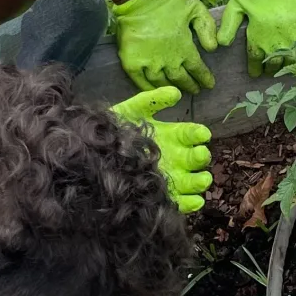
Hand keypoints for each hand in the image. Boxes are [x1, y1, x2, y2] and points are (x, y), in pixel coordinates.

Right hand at [110, 0, 218, 94]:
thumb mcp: (195, 9)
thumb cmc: (168, 2)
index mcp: (184, 48)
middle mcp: (168, 60)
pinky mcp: (132, 63)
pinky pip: (141, 82)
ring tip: (177, 92)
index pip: (198, 70)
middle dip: (190, 86)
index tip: (209, 84)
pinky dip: (149, 89)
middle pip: (181, 80)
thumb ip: (207, 28)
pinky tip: (156, 91)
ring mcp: (148, 63)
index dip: (204, 79)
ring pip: (162, 84)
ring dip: (172, 89)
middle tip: (195, 90)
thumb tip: (213, 48)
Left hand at [111, 87, 213, 212]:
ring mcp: (172, 177)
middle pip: (196, 158)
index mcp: (173, 135)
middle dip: (201, 157)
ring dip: (200, 181)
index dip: (198, 134)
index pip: (191, 134)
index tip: (201, 134)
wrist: (94, 153)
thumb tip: (177, 93)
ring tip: (201, 179)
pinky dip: (191, 203)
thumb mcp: (133, 110)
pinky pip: (182, 201)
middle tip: (199, 155)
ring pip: (194, 181)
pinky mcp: (165, 195)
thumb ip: (153, 100)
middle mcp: (176, 157)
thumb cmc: (115, 131)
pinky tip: (194, 201)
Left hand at [216, 0, 295, 75]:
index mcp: (258, 37)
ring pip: (288, 65)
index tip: (255, 72)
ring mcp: (294, 43)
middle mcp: (275, 45)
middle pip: (272, 65)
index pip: (255, 61)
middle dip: (269, 69)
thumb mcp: (239, 2)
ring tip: (282, 67)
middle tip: (268, 69)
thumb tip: (221, 44)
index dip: (255, 68)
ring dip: (284, 68)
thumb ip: (229, 24)